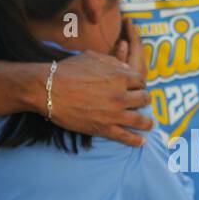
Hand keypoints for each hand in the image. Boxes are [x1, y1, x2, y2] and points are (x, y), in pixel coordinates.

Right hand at [48, 23, 152, 147]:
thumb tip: (126, 68)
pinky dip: (136, 140)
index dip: (139, 85)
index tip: (136, 88)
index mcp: (119, 76)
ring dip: (147, 122)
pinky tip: (141, 142)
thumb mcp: (93, 57)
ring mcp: (114, 113)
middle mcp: (121, 95)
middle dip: (143, 100)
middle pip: (144, 99)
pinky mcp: (103, 128)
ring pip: (141, 120)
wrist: (49, 89)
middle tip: (141, 104)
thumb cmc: (68, 70)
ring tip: (149, 124)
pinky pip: (126, 137)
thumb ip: (113, 61)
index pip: (141, 81)